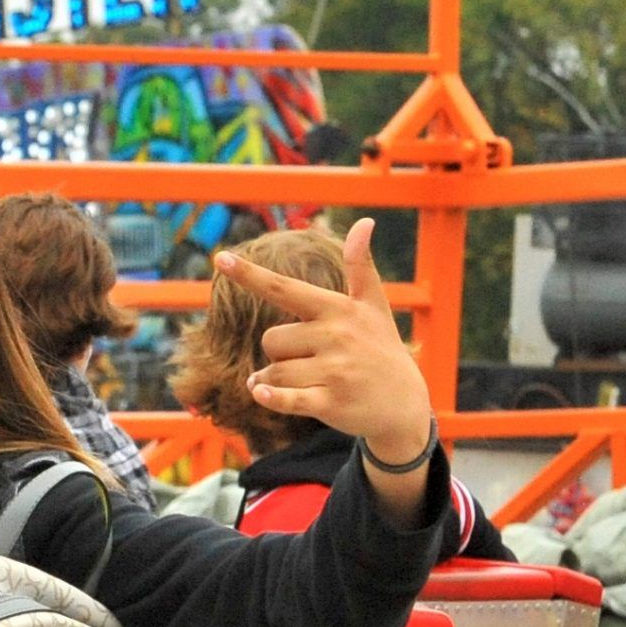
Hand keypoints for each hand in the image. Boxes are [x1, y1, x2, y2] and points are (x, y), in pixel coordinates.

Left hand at [216, 218, 435, 465]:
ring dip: (277, 380)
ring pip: (273, 371)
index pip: (284, 288)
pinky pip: (287, 397)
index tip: (220, 257)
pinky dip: (271, 396)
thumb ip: (361, 266)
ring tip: (309, 382)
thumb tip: (365, 222)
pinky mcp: (331, 402)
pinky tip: (259, 393)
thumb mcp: (374, 305)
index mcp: (337, 309)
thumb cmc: (381, 348)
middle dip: (281, 352)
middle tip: (312, 360)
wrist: (405, 404)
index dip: (250, 274)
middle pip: (271, 340)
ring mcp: (334, 371)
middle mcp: (335, 336)